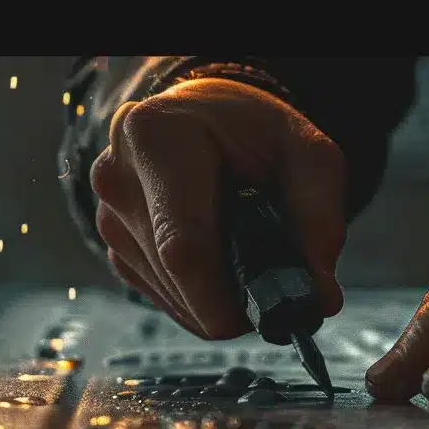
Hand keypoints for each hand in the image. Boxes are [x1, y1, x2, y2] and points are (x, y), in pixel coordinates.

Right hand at [91, 78, 348, 338]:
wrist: (203, 118)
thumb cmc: (252, 133)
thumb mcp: (306, 154)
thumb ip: (319, 218)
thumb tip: (319, 299)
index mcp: (157, 138)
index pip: (183, 243)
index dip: (227, 295)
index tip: (267, 310)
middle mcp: (118, 179)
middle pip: (178, 277)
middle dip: (234, 297)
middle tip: (275, 278)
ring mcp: (108, 218)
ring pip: (172, 296)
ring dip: (219, 296)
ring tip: (244, 247)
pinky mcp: (113, 249)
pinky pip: (164, 298)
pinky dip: (201, 295)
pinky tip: (219, 255)